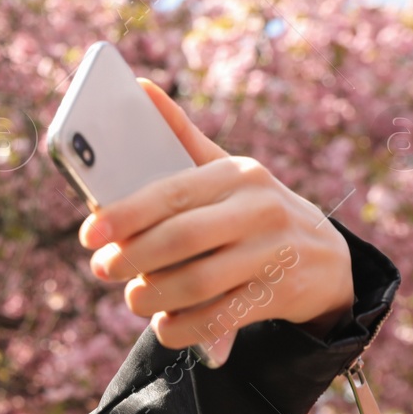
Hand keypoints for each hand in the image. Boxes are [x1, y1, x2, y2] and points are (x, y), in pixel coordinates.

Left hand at [78, 78, 354, 364]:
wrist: (324, 257)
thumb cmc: (252, 208)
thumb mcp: (224, 170)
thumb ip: (180, 136)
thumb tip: (141, 87)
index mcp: (236, 174)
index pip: (172, 192)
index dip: (125, 215)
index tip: (89, 235)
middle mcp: (259, 209)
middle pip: (182, 239)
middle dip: (133, 258)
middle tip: (102, 270)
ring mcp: (272, 253)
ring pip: (199, 282)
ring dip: (154, 296)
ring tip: (133, 299)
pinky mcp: (279, 294)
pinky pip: (220, 318)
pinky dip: (184, 326)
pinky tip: (164, 323)